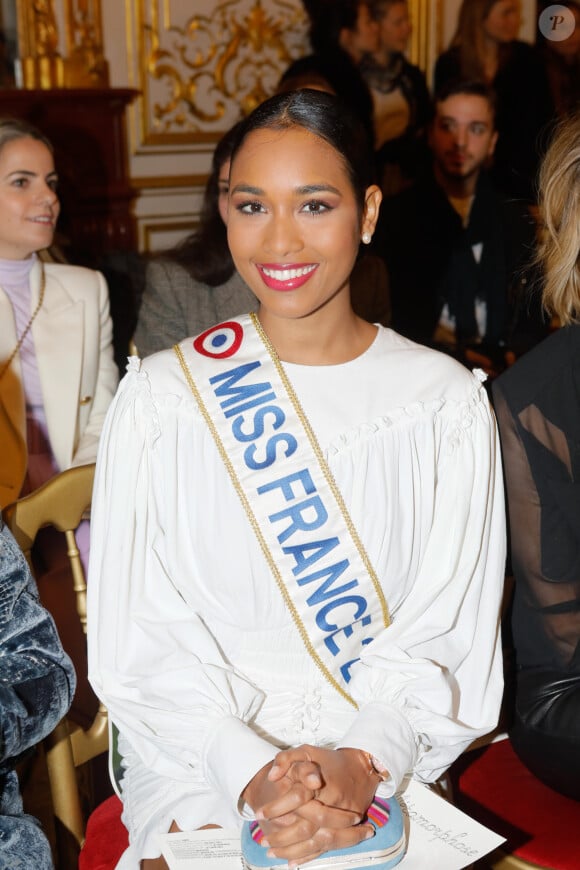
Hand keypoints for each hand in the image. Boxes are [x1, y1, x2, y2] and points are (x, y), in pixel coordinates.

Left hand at [256, 745, 378, 865]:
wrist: (362, 767)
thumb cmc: (330, 760)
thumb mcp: (306, 751)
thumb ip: (286, 759)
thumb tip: (272, 775)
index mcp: (320, 784)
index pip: (296, 798)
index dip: (277, 807)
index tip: (259, 813)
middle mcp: (331, 803)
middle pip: (307, 828)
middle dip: (283, 838)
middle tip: (264, 842)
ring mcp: (341, 818)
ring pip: (316, 842)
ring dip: (293, 851)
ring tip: (273, 853)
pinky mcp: (346, 829)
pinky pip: (327, 848)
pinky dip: (308, 857)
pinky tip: (292, 861)